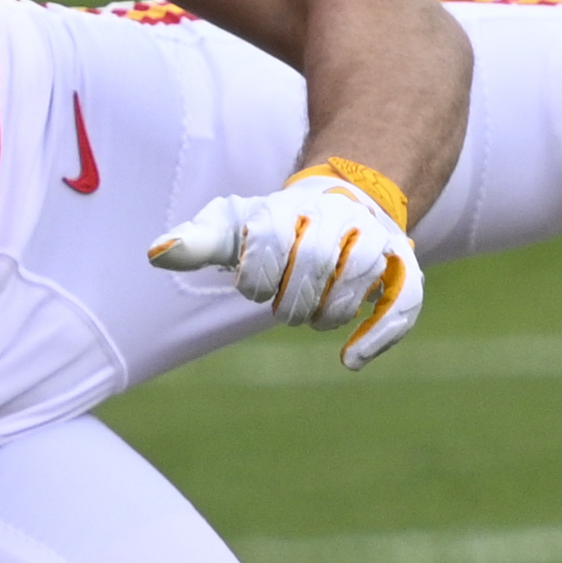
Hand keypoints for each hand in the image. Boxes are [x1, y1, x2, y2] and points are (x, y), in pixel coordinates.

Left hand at [149, 155, 424, 367]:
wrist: (340, 202)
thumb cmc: (274, 226)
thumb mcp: (232, 227)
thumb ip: (198, 241)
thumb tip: (156, 254)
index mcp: (291, 205)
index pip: (270, 236)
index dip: (257, 275)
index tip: (252, 288)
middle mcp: (337, 215)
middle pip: (317, 257)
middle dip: (292, 298)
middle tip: (282, 310)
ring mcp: (374, 238)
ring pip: (360, 274)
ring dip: (328, 312)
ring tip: (312, 318)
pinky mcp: (402, 265)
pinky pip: (405, 299)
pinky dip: (379, 335)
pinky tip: (350, 360)